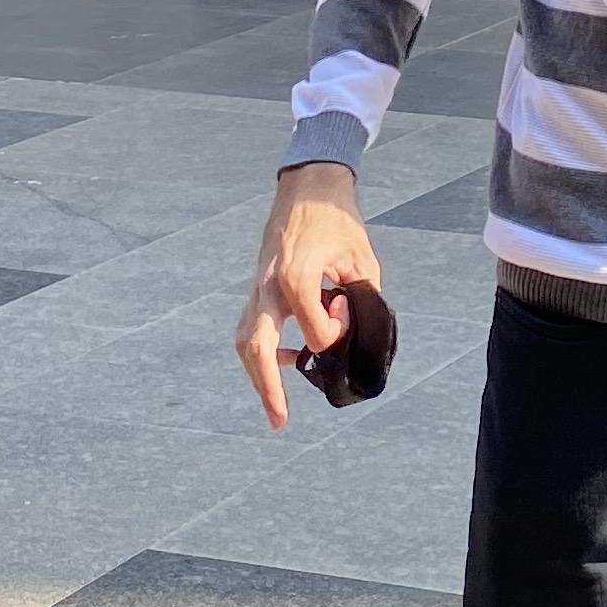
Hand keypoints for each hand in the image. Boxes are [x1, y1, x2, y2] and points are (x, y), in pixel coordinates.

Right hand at [238, 163, 378, 429]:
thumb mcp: (361, 260)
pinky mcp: (255, 286)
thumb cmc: (338, 222)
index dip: (337, 332)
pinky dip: (261, 350)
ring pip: (245, 340)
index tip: (347, 307)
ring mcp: (257, 286)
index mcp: (297, 277)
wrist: (308, 187)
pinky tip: (285, 360)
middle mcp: (269, 285)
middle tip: (280, 419)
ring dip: (258, 374)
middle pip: (255, 346)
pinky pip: (249, 326)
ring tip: (276, 404)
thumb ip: (360, 302)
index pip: (315, 333)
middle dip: (266, 387)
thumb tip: (355, 335)